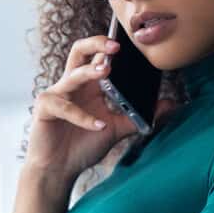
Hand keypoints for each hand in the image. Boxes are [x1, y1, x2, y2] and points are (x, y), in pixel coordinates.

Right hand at [24, 34, 175, 181]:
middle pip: (79, 51)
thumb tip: (169, 105)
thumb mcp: (115, 129)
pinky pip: (65, 107)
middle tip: (116, 46)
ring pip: (72, 75)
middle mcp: (72, 85)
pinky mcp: (44, 108)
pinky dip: (83, 117)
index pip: (99, 57)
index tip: (132, 42)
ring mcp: (57, 94)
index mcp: (89, 86)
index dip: (111, 47)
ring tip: (107, 72)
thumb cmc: (82, 146)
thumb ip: (137, 116)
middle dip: (96, 43)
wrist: (58, 169)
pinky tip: (99, 126)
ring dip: (90, 71)